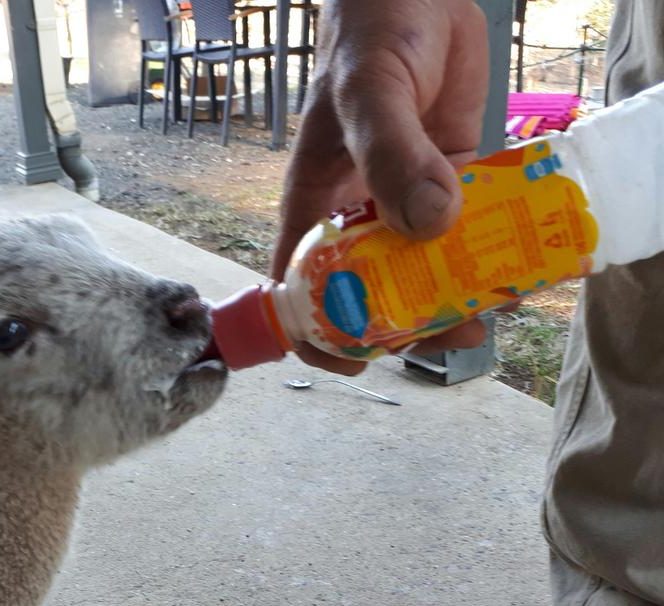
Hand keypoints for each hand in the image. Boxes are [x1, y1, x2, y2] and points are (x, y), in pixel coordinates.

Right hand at [273, 0, 490, 375]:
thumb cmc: (369, 36)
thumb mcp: (368, 95)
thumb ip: (392, 157)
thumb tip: (430, 227)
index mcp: (316, 205)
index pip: (300, 285)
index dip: (319, 332)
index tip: (355, 359)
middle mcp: (358, 212)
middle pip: (371, 290)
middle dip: (406, 322)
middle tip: (448, 330)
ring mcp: (405, 198)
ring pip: (424, 268)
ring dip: (454, 295)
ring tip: (488, 307)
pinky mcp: (451, 178)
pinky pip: (467, 229)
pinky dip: (488, 254)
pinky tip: (515, 267)